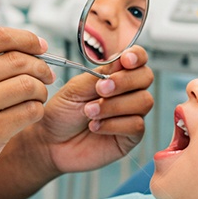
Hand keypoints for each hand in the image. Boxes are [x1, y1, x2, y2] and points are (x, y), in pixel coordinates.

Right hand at [0, 27, 56, 196]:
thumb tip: (19, 49)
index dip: (26, 38)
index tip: (40, 45)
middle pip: (18, 60)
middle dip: (40, 66)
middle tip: (46, 74)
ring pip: (28, 86)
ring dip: (40, 90)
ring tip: (36, 97)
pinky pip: (29, 112)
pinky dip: (36, 111)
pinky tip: (27, 114)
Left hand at [37, 46, 153, 174]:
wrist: (51, 142)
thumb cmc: (62, 113)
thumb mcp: (76, 88)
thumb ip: (99, 75)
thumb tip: (121, 60)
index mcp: (114, 75)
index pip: (137, 59)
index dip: (136, 56)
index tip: (125, 60)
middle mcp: (127, 92)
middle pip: (146, 77)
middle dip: (124, 81)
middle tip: (100, 89)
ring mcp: (131, 114)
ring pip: (143, 101)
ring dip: (114, 105)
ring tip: (89, 112)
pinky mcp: (130, 136)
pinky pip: (136, 125)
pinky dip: (113, 124)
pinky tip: (95, 126)